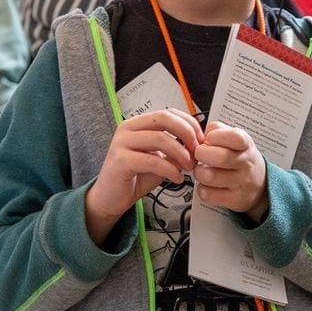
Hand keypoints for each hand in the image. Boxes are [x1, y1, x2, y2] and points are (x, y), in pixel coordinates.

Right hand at [85, 108, 202, 244]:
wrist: (111, 198)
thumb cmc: (135, 177)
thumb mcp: (160, 159)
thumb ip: (174, 149)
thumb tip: (197, 144)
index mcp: (138, 124)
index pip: (168, 112)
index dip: (189, 123)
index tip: (201, 139)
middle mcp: (128, 128)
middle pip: (164, 118)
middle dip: (186, 133)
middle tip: (197, 150)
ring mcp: (122, 142)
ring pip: (160, 138)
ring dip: (181, 153)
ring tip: (189, 167)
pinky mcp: (120, 160)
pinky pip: (152, 160)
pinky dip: (170, 169)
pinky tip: (177, 178)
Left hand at [194, 121, 268, 223]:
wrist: (260, 183)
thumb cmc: (240, 156)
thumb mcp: (235, 137)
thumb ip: (216, 130)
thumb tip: (199, 136)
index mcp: (246, 145)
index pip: (235, 137)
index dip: (216, 136)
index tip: (209, 139)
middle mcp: (246, 164)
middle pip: (219, 157)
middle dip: (201, 154)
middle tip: (200, 154)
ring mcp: (241, 183)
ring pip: (209, 177)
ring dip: (199, 172)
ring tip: (202, 169)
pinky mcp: (234, 199)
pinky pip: (208, 194)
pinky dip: (201, 188)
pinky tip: (207, 184)